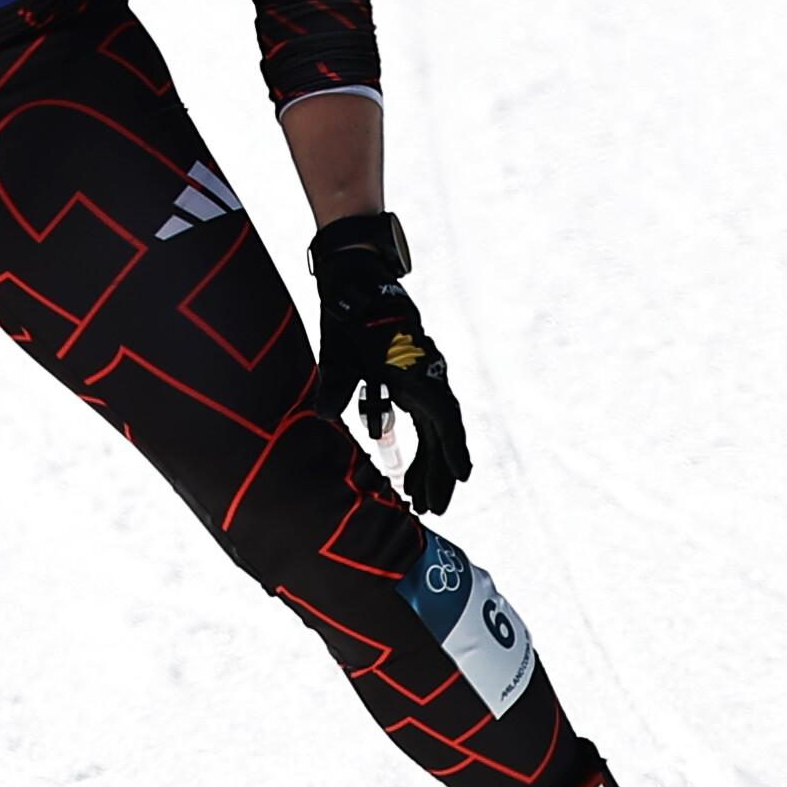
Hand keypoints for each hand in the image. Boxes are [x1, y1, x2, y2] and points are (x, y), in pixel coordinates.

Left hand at [308, 215, 472, 514]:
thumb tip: (324, 416)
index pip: (442, 419)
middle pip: (441, 433)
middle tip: (433, 510)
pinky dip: (420, 445)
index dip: (451, 451)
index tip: (461, 478)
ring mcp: (421, 377)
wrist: (356, 277)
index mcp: (415, 372)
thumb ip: (334, 383)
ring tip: (422, 499)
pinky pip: (423, 418)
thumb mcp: (338, 349)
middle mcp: (426, 376)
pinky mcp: (410, 377)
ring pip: (434, 429)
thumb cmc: (349, 313)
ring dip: (430, 463)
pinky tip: (409, 469)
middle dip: (439, 473)